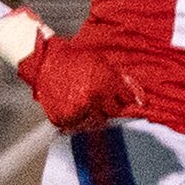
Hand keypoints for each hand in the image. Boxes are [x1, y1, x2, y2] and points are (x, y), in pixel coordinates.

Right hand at [18, 28, 145, 132]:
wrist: (46, 61)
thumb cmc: (74, 59)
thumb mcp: (102, 63)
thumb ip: (120, 81)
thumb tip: (138, 99)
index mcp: (107, 84)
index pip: (126, 101)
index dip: (125, 99)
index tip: (123, 100)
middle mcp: (94, 99)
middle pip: (111, 114)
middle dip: (108, 107)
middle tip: (98, 98)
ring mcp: (78, 110)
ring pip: (94, 122)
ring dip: (91, 114)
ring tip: (82, 100)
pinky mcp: (63, 118)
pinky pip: (75, 125)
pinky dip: (75, 119)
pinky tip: (72, 105)